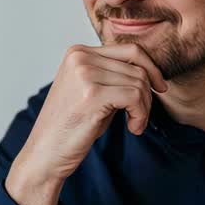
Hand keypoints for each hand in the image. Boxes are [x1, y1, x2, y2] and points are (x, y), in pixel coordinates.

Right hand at [6, 43, 167, 204]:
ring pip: (139, 82)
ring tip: (134, 124)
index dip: (151, 69)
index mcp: (78, 52)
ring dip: (145, 108)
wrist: (45, 154)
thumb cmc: (71, 127)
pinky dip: (141, 115)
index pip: (130, 50)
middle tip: (140, 116)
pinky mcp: (92, 94)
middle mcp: (80, 58)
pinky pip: (135, 97)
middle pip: (137, 66)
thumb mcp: (92, 91)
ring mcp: (84, 74)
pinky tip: (133, 129)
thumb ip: (114, 75)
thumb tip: (151, 70)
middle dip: (148, 94)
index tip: (159, 89)